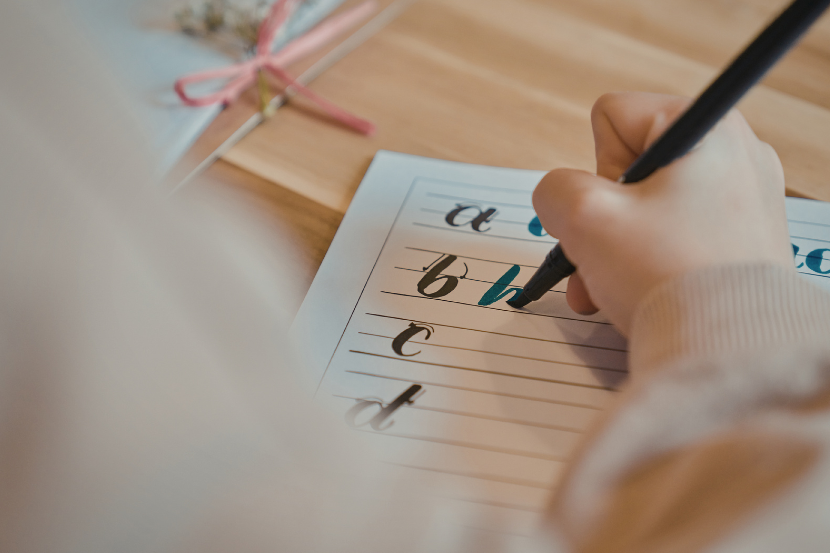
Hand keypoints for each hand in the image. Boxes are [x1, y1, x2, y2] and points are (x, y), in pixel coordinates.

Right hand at [533, 92, 792, 334]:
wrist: (727, 345)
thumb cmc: (665, 272)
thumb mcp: (585, 217)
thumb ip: (554, 188)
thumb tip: (560, 197)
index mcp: (705, 128)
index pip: (613, 118)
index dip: (593, 168)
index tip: (611, 211)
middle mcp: (734, 153)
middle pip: (629, 168)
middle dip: (601, 220)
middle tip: (595, 259)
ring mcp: (745, 198)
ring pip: (649, 208)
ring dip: (615, 247)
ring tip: (606, 290)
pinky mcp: (745, 240)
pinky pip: (676, 236)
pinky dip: (649, 262)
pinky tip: (635, 295)